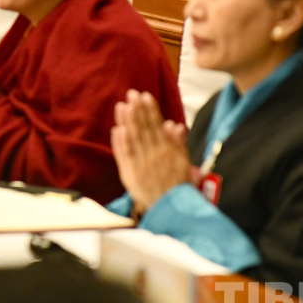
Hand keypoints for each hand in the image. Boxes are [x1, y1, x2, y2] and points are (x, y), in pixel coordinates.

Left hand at [111, 89, 190, 212]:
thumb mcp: (184, 163)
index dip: (151, 110)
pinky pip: (125, 156)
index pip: (157, 126)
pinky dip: (121, 143)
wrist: (171, 209)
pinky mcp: (130, 174)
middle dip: (137, 110)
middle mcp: (154, 156)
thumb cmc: (179, 185)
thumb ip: (179, 143)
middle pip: (144, 129)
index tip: (145, 96)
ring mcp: (141, 165)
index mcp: (168, 151)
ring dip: (128, 122)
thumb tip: (174, 124)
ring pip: (133, 139)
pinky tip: (117, 129)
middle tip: (131, 93)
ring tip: (122, 106)